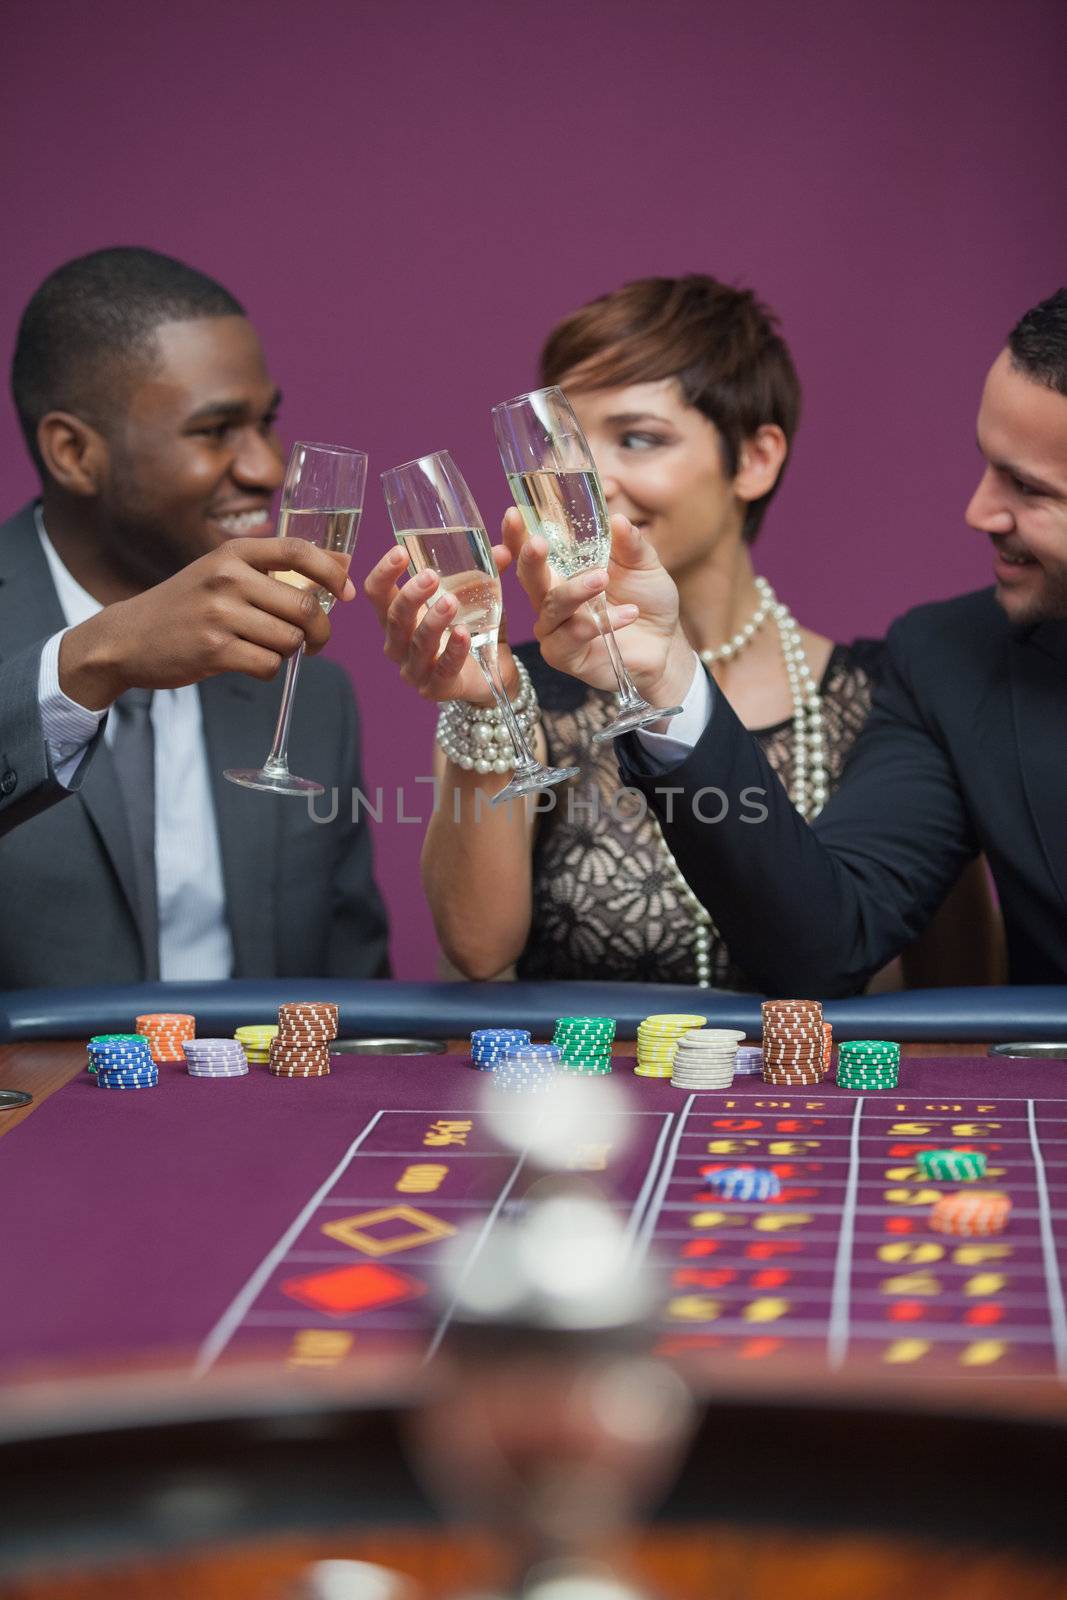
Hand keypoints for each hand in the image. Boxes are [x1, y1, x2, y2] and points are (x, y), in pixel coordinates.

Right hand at [58, 536, 354, 709]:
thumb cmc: (185, 606)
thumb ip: (273, 571)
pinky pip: (269, 666)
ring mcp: (220, 614)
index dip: (332, 572)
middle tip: (315, 643)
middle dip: (319, 631)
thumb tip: (342, 566)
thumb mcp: (221, 573)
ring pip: (290, 640)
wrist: (126, 638)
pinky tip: (251, 664)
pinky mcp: (214, 651)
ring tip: (267, 649)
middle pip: (304, 606)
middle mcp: (228, 577)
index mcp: (233, 552)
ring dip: (289, 653)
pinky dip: (269, 671)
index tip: (347, 592)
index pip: (298, 550)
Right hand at [363, 543, 516, 704]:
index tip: (399, 552)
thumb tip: (503, 549)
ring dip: (433, 621)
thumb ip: (484, 573)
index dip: (383, 573)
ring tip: (451, 601)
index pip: (377, 594)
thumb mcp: (474, 597)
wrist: (492, 675)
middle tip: (430, 577)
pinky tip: (462, 634)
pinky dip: (453, 651)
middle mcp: (399, 644)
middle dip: (410, 596)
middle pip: (394, 618)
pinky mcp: (436, 689)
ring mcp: (415, 670)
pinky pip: (443, 670)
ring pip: (417, 644)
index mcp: (398, 617)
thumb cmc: (471, 629)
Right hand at [505, 509, 694, 710]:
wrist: (665, 645)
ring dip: (575, 591)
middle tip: (538, 543)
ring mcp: (555, 630)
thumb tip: (616, 519)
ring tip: (602, 578)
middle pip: (528, 578)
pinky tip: (628, 613)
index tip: (513, 513)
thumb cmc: (646, 602)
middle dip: (529, 559)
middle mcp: (551, 600)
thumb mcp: (643, 565)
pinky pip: (572, 637)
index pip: (530, 551)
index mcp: (561, 573)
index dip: (516, 535)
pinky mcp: (566, 656)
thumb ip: (629, 544)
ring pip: (551, 607)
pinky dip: (598, 624)